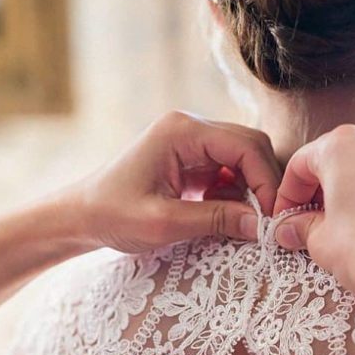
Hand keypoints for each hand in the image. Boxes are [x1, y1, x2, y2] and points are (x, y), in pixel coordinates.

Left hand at [65, 111, 281, 252]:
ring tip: (243, 220)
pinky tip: (225, 212)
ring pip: (244, 157)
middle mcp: (190, 127)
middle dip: (263, 182)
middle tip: (266, 220)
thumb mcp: (164, 223)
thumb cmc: (112, 215)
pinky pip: (230, 169)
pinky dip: (237, 192)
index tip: (272, 217)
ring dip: (251, 188)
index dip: (266, 180)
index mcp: (181, 131)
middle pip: (250, 145)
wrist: (81, 215)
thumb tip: (263, 226)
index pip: (245, 146)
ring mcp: (192, 142)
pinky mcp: (192, 158)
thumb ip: (217, 220)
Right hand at [273, 124, 354, 295]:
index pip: (301, 164)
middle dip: (317, 191)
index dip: (287, 194)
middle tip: (306, 223)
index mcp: (343, 144)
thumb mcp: (320, 240)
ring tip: (338, 227)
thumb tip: (288, 229)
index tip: (284, 218)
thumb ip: (301, 227)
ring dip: (347, 192)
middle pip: (334, 160)